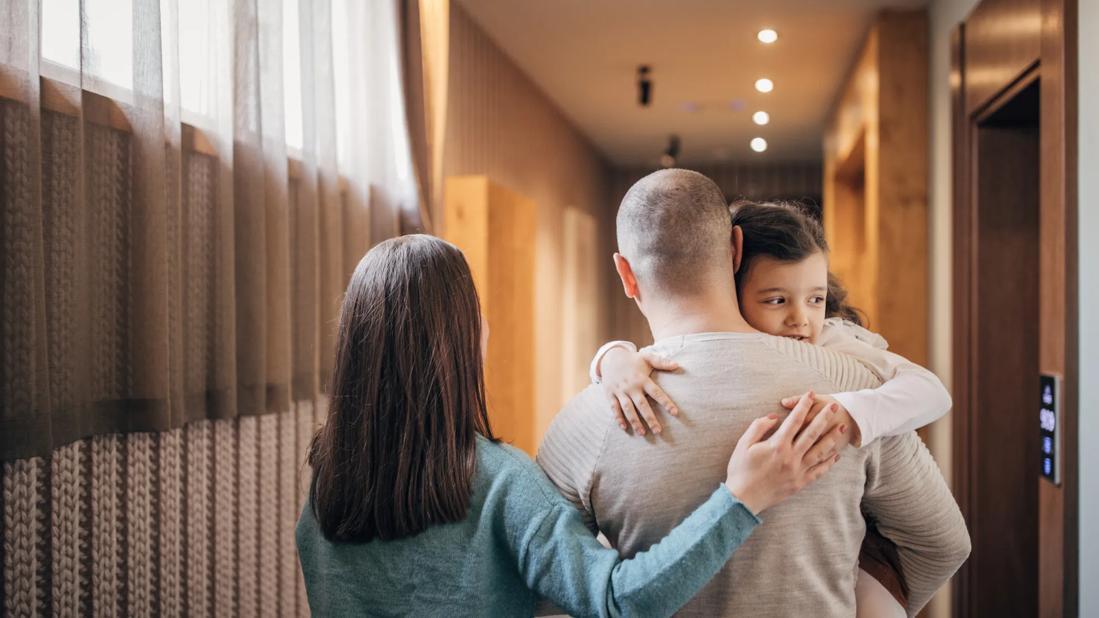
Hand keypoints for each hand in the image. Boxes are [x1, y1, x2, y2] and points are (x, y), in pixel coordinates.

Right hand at [600, 347, 680, 434]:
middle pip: (642, 405)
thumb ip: (662, 362)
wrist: (610, 357)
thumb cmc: (633, 360)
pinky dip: (618, 418)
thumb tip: (677, 365)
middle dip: (650, 418)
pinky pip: (614, 408)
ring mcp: (620, 391)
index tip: (675, 413)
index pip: (656, 392)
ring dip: (635, 421)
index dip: (666, 402)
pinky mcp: (610, 394)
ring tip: (643, 433)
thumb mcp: (647, 358)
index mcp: (642, 379)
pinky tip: (624, 428)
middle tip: (658, 431)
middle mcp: (631, 386)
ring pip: (628, 409)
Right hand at [724, 391, 845, 513]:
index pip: (794, 420)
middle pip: (812, 433)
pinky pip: (818, 471)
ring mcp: (798, 471)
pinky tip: (835, 455)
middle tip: (835, 407)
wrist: (743, 498)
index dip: (803, 406)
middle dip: (824, 418)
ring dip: (832, 438)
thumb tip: (774, 417)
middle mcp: (791, 457)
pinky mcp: (800, 483)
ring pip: (820, 451)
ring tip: (841, 428)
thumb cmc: (740, 470)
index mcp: (777, 445)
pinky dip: (828, 462)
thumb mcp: (743, 444)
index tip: (810, 394)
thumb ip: (759, 426)